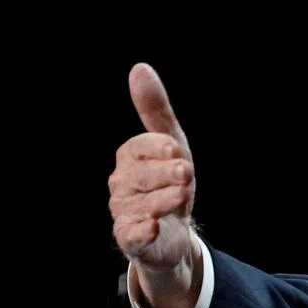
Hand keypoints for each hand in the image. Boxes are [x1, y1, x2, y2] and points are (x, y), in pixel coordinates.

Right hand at [109, 64, 200, 307]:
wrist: (175, 235)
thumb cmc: (170, 184)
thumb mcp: (171, 146)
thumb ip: (156, 112)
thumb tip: (139, 68)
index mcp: (129, 159)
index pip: (137, 148)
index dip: (156, 147)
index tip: (175, 148)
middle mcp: (121, 185)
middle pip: (140, 176)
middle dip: (165, 173)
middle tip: (186, 172)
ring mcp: (123, 213)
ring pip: (141, 204)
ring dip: (163, 200)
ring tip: (182, 196)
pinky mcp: (130, 239)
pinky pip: (131, 234)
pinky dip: (142, 231)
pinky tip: (155, 226)